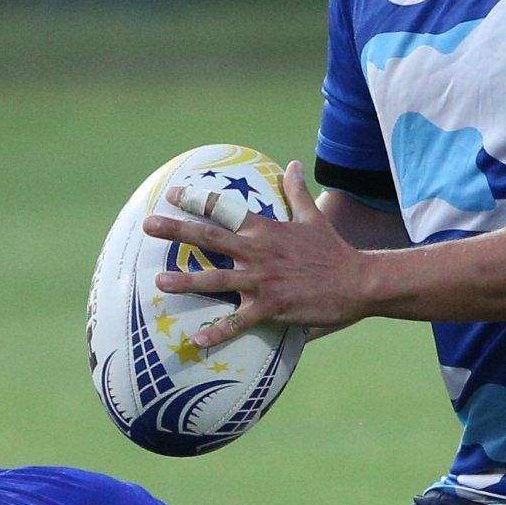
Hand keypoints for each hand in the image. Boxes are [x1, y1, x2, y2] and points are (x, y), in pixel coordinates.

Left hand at [149, 163, 379, 340]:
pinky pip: (238, 322)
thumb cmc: (332, 250)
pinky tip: (196, 340)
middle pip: (210, 239)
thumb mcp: (313, 217)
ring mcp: (263, 282)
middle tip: (148, 225)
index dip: (195, 199)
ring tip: (159, 282)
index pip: (224, 209)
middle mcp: (258, 253)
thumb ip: (296, 191)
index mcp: (265, 230)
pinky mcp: (272, 308)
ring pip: (217, 281)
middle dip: (176, 231)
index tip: (170, 194)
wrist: (357, 282)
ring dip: (186, 282)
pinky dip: (217, 332)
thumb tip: (294, 164)